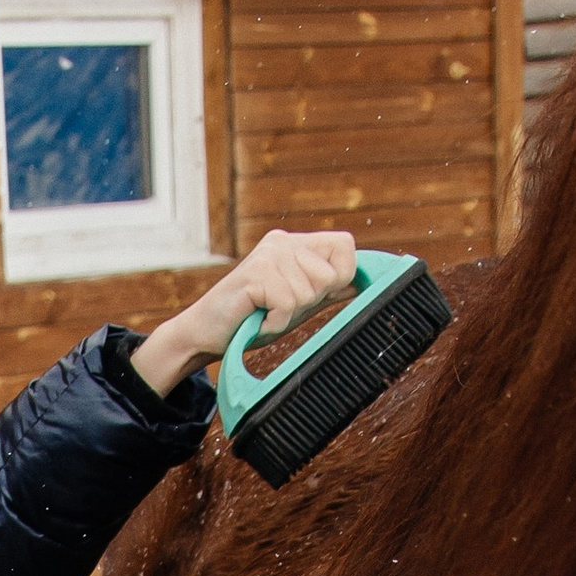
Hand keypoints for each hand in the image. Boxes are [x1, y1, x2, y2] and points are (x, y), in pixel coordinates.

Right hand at [131, 228, 359, 400]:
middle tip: (279, 306)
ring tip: (265, 312)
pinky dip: (274, 322)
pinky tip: (257, 317)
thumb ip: (329, 289)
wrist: (207, 334)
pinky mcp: (256, 272)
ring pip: (309, 293)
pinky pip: (287, 304)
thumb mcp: (299, 302)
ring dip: (288, 315)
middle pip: (330, 275)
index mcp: (297, 243)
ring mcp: (269, 253)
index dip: (341, 276)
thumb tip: (368, 282)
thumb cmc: (253, 319)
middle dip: (309, 302)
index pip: (345, 246)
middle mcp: (284, 241)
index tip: (315, 295)